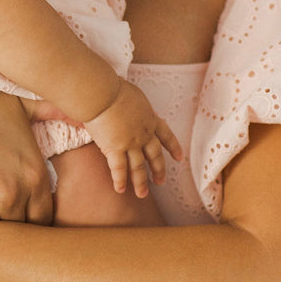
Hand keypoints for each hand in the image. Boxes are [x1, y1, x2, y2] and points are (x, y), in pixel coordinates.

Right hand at [84, 80, 181, 197]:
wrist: (102, 93)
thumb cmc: (112, 87)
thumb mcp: (131, 94)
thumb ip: (135, 105)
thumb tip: (131, 105)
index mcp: (149, 118)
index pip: (165, 134)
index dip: (172, 147)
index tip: (179, 157)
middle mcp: (143, 133)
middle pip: (154, 155)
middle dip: (158, 169)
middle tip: (160, 181)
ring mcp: (130, 143)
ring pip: (138, 166)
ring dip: (140, 182)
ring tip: (142, 194)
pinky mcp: (115, 149)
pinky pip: (119, 169)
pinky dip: (120, 180)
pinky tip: (120, 190)